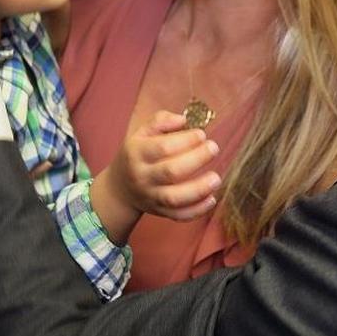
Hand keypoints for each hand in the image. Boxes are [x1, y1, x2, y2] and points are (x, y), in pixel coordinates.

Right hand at [91, 111, 221, 242]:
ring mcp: (151, 196)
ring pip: (174, 197)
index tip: (201, 134)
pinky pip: (178, 215)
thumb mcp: (141, 133)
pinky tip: (212, 199)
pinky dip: (197, 211)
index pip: (162, 147)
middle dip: (197, 159)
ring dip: (199, 189)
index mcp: (137, 153)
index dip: (186, 140)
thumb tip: (182, 120)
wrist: (120, 189)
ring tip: (216, 178)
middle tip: (214, 148)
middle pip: (171, 171)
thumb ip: (161, 121)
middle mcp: (142, 176)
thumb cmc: (137, 154)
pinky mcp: (159, 212)